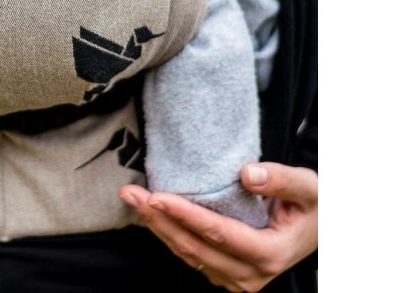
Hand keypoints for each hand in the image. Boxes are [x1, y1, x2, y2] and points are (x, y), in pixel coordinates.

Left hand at [118, 163, 317, 291]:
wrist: (322, 227)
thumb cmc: (315, 205)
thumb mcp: (309, 186)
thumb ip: (281, 179)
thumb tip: (246, 173)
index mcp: (271, 254)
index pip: (219, 234)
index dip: (185, 215)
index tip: (158, 195)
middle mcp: (251, 275)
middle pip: (195, 247)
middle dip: (159, 219)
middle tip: (130, 193)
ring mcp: (238, 278)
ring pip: (188, 255)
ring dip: (157, 227)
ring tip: (132, 199)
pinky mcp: (227, 273)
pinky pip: (192, 256)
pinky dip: (169, 235)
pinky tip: (151, 214)